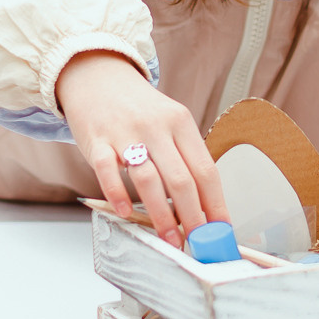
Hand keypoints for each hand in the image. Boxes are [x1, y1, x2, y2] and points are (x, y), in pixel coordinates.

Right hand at [56, 51, 227, 249]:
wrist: (97, 76)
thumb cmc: (137, 108)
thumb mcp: (169, 121)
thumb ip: (183, 157)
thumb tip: (202, 205)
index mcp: (180, 122)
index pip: (206, 169)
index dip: (216, 204)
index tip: (221, 230)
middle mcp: (156, 126)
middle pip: (181, 179)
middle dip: (193, 217)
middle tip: (197, 242)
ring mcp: (125, 132)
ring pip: (148, 179)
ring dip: (161, 215)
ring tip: (170, 238)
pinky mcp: (97, 140)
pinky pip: (108, 171)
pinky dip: (117, 194)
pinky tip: (125, 212)